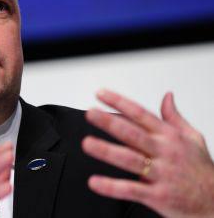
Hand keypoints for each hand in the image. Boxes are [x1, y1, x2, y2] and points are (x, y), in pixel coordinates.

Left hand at [82, 89, 213, 217]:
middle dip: (110, 122)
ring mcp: (160, 174)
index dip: (119, 103)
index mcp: (169, 137)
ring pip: (130, 159)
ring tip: (88, 143)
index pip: (140, 114)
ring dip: (107, 151)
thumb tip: (167, 96)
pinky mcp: (158, 196)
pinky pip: (131, 190)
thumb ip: (175, 117)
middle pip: (132, 134)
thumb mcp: (193, 138)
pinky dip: (112, 187)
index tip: (101, 95)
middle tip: (90, 113)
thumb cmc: (202, 170)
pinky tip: (95, 182)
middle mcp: (164, 152)